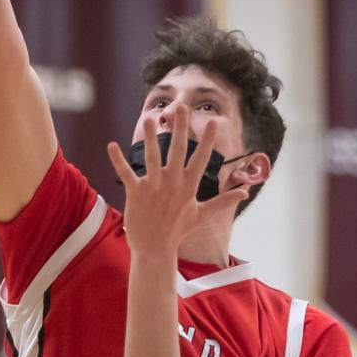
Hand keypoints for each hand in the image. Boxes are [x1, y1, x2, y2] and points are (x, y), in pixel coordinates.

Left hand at [107, 108, 247, 256]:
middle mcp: (172, 183)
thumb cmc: (178, 230)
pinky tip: (111, 145)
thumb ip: (223, 201)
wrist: (155, 249)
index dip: (207, 140)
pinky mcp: (136, 192)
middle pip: (177, 150)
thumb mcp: (203, 215)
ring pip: (151, 157)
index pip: (200, 159)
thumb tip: (245, 192)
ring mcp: (153, 187)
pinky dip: (118, 160)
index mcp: (188, 186)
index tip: (212, 122)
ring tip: (148, 119)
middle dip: (179, 128)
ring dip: (149, 138)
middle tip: (181, 107)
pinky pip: (126, 173)